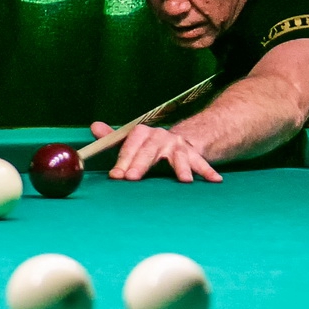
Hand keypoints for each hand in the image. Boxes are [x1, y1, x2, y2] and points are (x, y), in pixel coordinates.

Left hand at [88, 121, 223, 182]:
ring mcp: (179, 146)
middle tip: (133, 178)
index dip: (123, 161)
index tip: (116, 175)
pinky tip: (215, 181)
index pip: (130, 146)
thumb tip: (93, 127)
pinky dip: (208, 172)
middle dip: (141, 165)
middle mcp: (161, 137)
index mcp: (142, 134)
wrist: (178, 140)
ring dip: (181, 168)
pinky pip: (202, 164)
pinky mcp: (194, 155)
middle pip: (150, 151)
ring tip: (184, 181)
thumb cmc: (147, 146)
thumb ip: (111, 138)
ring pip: (179, 157)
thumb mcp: (129, 141)